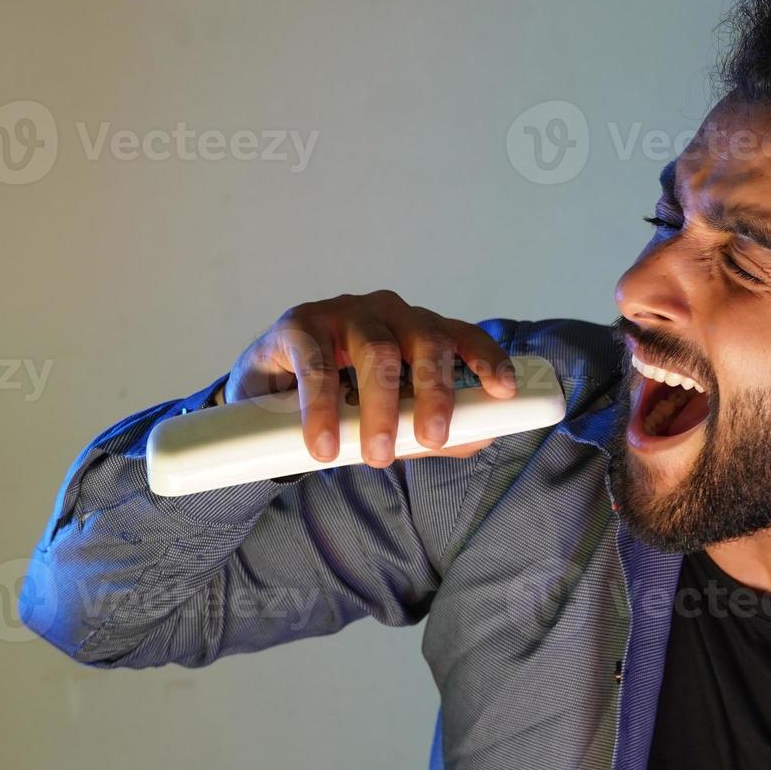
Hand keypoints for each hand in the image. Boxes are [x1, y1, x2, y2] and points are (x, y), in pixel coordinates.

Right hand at [224, 290, 518, 466]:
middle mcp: (389, 314)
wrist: (265, 395)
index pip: (461, 336)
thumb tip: (480, 438)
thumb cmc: (342, 401)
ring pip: (377, 352)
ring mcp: (345, 313)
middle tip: (433, 438)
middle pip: (426, 342)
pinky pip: (317, 364)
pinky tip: (324, 443)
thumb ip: (429, 428)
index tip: (505, 390)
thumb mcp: (391, 418)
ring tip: (375, 456)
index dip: (487, 358)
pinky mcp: (300, 324)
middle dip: (435, 392)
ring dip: (381, 408)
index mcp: (418, 330)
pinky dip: (322, 408)